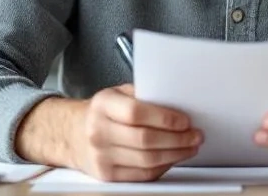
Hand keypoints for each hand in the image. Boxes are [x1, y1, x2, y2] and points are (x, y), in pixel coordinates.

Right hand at [69, 84, 203, 181]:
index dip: (165, 118)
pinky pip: (142, 175)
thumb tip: (177, 102)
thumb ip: (143, 95)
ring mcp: (101, 156)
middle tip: (195, 135)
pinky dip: (163, 167)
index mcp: (103, 105)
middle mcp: (98, 131)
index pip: (136, 113)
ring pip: (147, 161)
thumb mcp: (117, 93)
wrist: (73, 134)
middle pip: (145, 140)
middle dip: (177, 139)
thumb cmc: (102, 112)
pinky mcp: (107, 175)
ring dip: (175, 154)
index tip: (185, 120)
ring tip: (190, 147)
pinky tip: (173, 158)